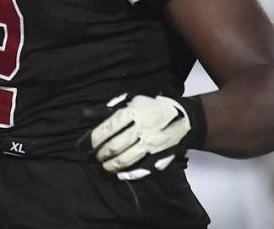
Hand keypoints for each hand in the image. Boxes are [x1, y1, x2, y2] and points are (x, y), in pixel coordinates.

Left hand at [83, 93, 205, 180]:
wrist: (185, 117)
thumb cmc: (155, 106)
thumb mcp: (134, 99)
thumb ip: (114, 105)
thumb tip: (89, 113)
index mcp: (133, 113)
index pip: (108, 128)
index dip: (95, 139)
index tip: (88, 145)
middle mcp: (141, 130)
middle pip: (115, 146)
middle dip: (101, 153)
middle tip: (96, 156)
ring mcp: (151, 145)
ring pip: (126, 159)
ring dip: (112, 165)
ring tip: (105, 165)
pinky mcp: (160, 156)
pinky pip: (143, 168)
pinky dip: (130, 173)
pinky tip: (120, 174)